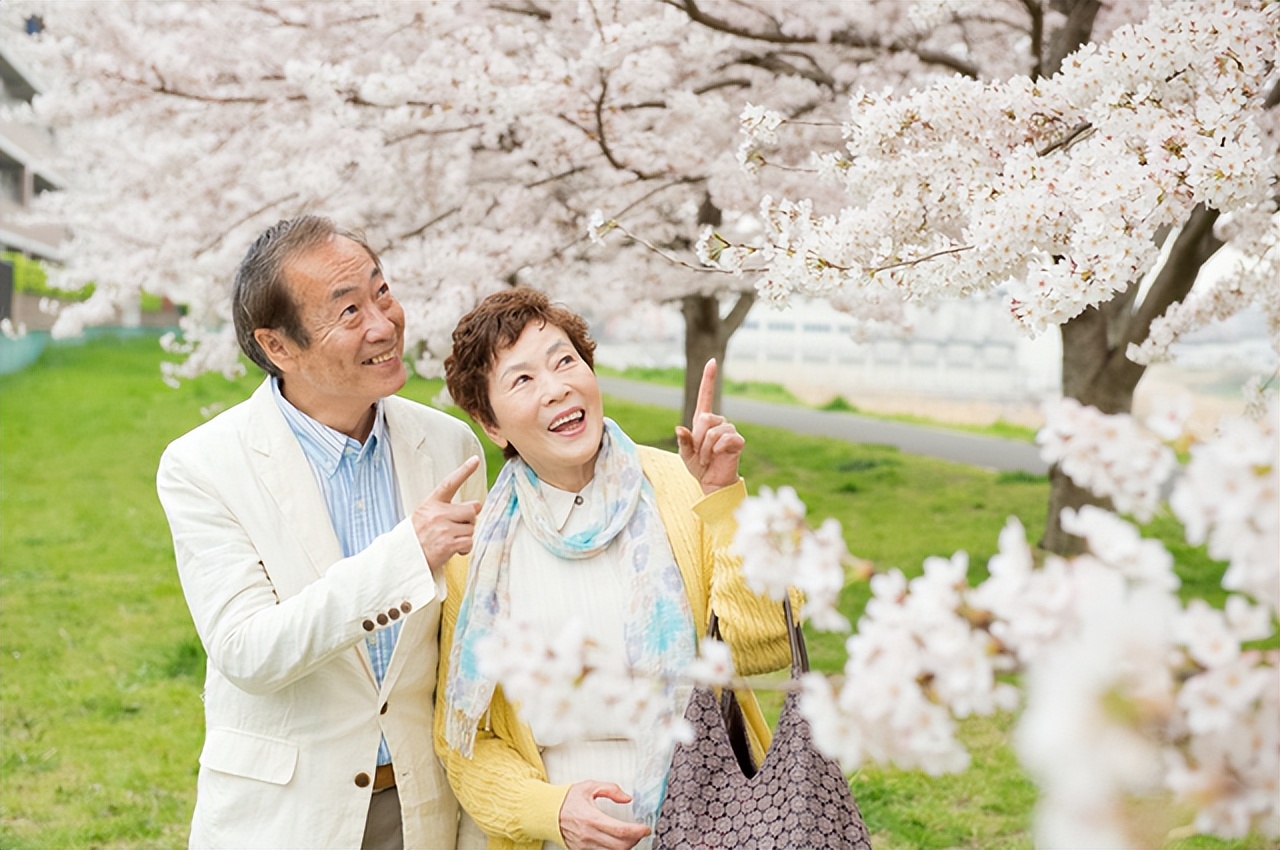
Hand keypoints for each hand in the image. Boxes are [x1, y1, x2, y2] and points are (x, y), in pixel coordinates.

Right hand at [411, 456, 481, 574]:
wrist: (403, 558)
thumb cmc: (417, 537)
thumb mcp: (426, 516)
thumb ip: (449, 509)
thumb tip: (478, 505)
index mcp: (431, 503)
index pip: (449, 483)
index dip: (464, 471)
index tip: (475, 460)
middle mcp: (438, 513)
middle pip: (471, 511)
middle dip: (469, 520)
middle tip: (457, 528)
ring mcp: (443, 529)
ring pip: (471, 528)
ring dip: (465, 536)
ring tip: (450, 540)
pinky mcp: (449, 544)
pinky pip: (469, 542)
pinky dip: (465, 548)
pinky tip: (454, 550)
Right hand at [558, 781, 650, 849]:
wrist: (547, 812)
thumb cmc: (566, 799)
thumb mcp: (589, 786)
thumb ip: (611, 789)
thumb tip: (626, 797)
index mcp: (591, 818)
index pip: (620, 830)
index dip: (637, 831)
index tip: (645, 828)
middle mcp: (588, 835)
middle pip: (620, 846)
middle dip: (635, 840)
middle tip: (640, 832)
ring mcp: (585, 846)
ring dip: (625, 846)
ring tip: (630, 836)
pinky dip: (613, 849)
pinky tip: (617, 841)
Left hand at [675, 359, 743, 494]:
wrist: (713, 482)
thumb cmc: (699, 466)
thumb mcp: (685, 454)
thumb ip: (683, 441)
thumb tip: (680, 428)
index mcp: (704, 421)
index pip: (706, 396)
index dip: (709, 379)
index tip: (712, 361)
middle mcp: (718, 422)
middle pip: (705, 418)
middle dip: (698, 439)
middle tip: (700, 454)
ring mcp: (729, 430)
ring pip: (712, 431)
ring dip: (705, 448)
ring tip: (707, 458)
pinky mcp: (738, 440)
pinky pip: (723, 439)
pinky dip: (715, 450)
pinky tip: (717, 457)